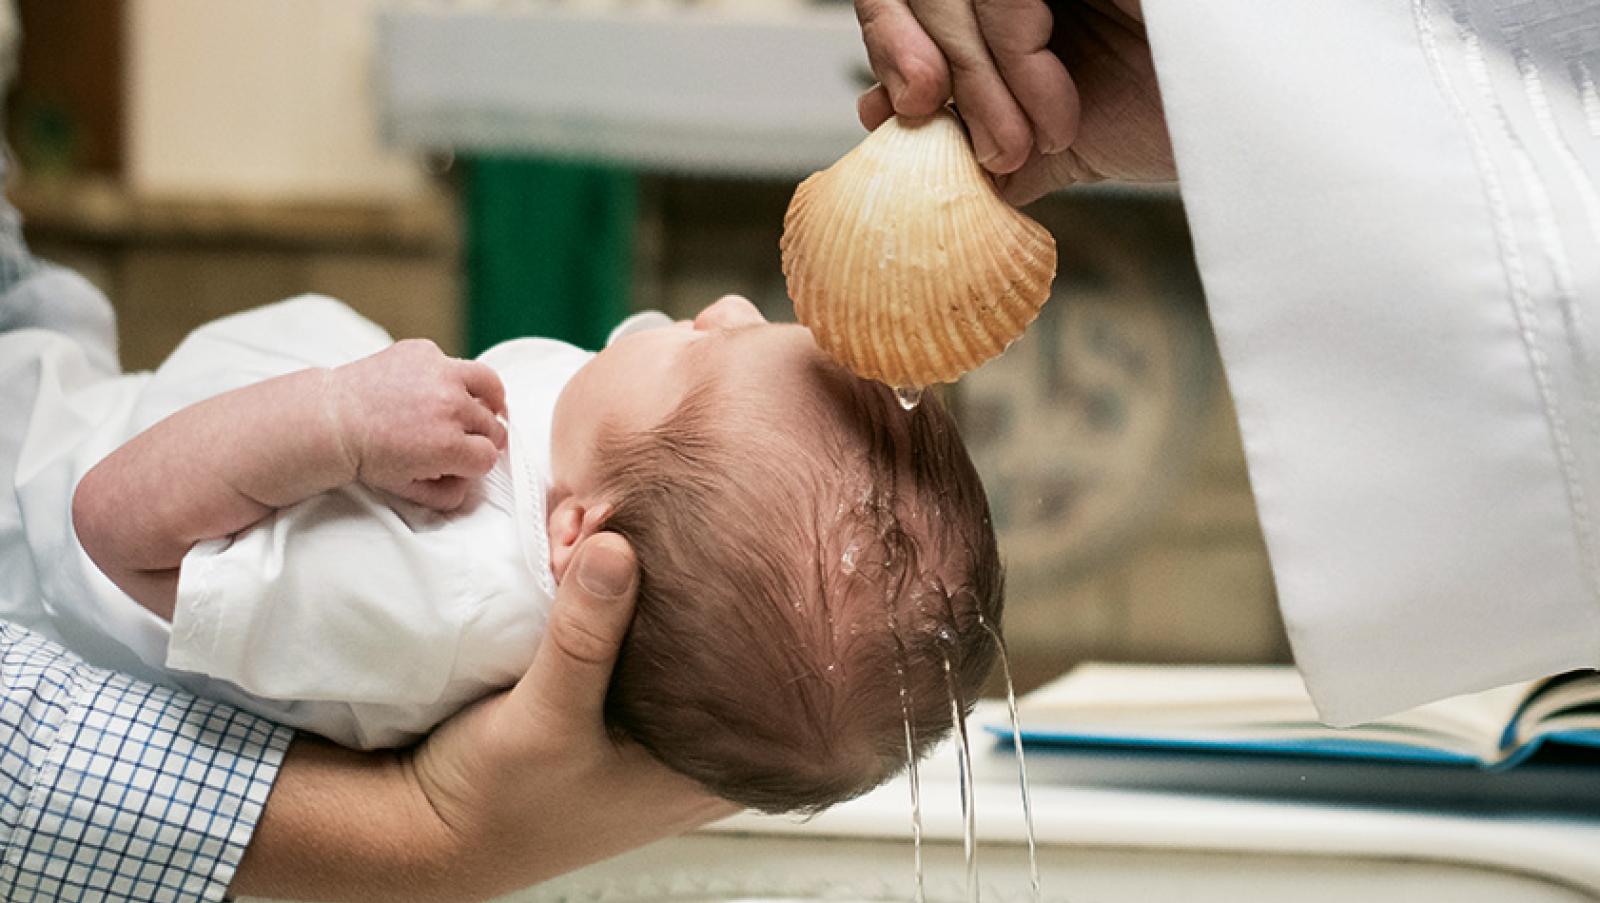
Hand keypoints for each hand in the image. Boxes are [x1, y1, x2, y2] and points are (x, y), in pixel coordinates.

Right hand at [229, 533, 733, 901]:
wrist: (430, 827)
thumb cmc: (500, 801)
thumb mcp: (547, 717)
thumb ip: (586, 637)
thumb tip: (616, 546)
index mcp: (711, 767)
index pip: (767, 671)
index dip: (753, 606)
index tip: (728, 545)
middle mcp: (696, 743)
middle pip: (722, 639)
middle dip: (690, 578)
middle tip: (658, 524)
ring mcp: (657, 721)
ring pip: (673, 628)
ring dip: (645, 580)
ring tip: (616, 532)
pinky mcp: (616, 699)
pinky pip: (632, 631)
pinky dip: (614, 595)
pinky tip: (592, 558)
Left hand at [330, 339, 507, 510]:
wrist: (333, 420)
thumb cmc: (367, 455)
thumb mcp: (409, 489)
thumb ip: (447, 494)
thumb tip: (469, 483)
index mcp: (449, 446)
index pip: (489, 457)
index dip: (478, 463)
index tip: (466, 461)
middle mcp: (450, 407)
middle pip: (492, 425)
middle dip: (481, 437)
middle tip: (467, 439)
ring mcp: (440, 374)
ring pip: (490, 385)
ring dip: (488, 400)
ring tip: (482, 406)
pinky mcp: (425, 351)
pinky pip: (454, 364)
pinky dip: (450, 377)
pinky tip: (436, 388)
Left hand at [854, 0, 1174, 203]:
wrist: (1259, 134)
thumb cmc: (1173, 121)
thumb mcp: (1057, 140)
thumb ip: (978, 139)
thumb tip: (883, 124)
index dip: (888, 40)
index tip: (897, 112)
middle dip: (931, 71)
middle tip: (979, 147)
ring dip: (980, 78)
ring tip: (1031, 143)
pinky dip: (1010, 47)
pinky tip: (1060, 107)